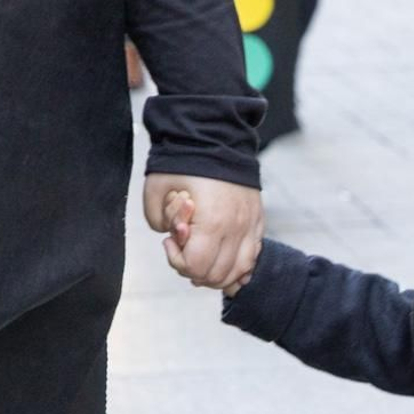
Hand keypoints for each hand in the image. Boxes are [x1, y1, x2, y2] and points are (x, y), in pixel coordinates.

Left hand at [144, 173, 263, 289]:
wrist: (216, 138)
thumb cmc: (184, 162)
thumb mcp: (156, 188)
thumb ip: (156, 219)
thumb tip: (173, 236)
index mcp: (212, 223)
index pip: (196, 267)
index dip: (177, 262)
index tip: (168, 242)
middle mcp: (236, 229)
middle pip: (217, 275)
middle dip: (195, 270)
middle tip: (184, 250)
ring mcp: (251, 227)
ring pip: (239, 272)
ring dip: (217, 274)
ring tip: (203, 258)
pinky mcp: (258, 222)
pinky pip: (252, 258)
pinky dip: (238, 267)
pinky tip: (224, 259)